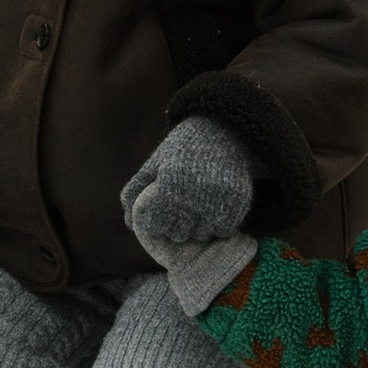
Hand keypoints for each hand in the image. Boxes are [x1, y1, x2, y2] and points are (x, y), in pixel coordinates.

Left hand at [121, 114, 259, 317]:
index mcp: (170, 184)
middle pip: (179, 234)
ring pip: (202, 235)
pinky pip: (223, 230)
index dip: (155, 223)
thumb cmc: (182, 150)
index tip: (158, 216)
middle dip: (175, 228)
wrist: (223, 133)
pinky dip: (217, 225)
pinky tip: (213, 210)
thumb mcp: (155, 163)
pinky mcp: (238, 203)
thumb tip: (129, 222)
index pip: (156, 224)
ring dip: (197, 228)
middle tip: (178, 215)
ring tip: (196, 211)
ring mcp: (218, 201)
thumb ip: (136, 190)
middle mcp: (195, 195)